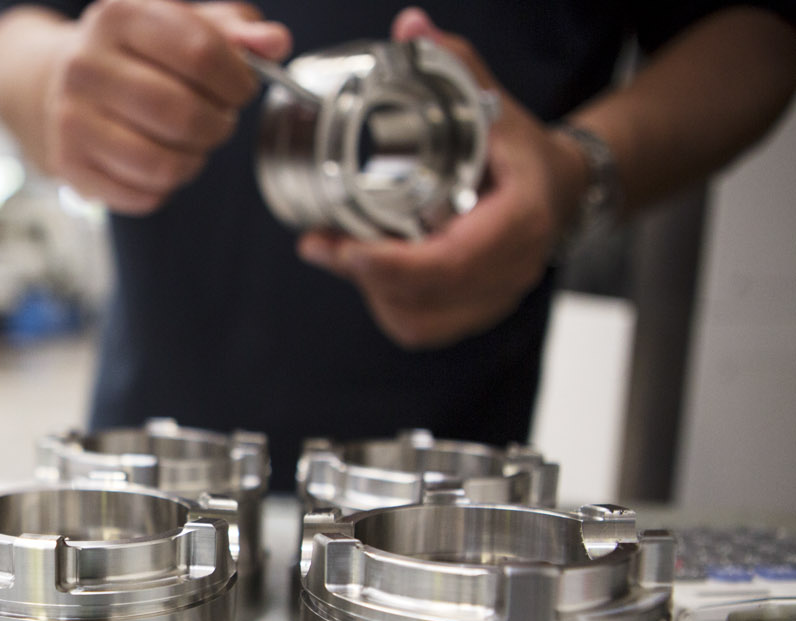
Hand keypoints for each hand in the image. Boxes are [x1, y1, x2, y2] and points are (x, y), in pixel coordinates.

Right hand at [42, 0, 290, 214]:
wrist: (66, 81)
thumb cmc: (141, 52)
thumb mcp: (187, 25)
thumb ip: (237, 32)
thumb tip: (275, 44)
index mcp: (118, 15)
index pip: (199, 52)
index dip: (237, 80)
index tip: (243, 90)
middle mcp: (85, 64)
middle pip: (182, 114)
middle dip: (219, 126)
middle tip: (220, 122)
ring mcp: (70, 118)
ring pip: (163, 164)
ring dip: (195, 161)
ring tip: (192, 144)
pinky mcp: (70, 166)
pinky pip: (142, 196)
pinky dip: (165, 187)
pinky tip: (159, 161)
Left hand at [297, 7, 590, 348]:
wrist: (562, 188)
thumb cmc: (524, 151)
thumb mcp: (491, 102)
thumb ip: (452, 64)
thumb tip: (411, 27)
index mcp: (518, 221)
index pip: (450, 262)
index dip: (391, 264)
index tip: (343, 247)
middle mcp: (511, 268)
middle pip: (425, 297)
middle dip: (363, 274)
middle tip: (321, 245)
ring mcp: (495, 296)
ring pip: (418, 319)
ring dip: (372, 292)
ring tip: (342, 254)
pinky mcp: (475, 311)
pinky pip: (421, 327)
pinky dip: (388, 305)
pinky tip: (370, 274)